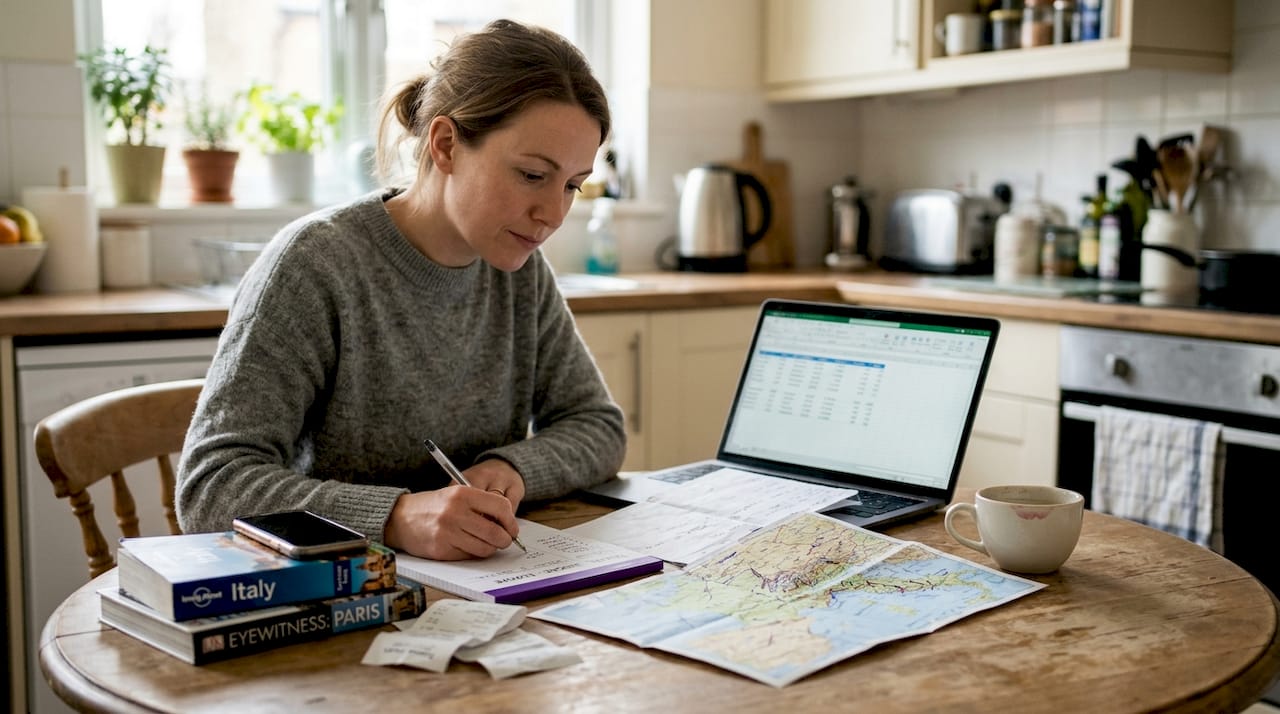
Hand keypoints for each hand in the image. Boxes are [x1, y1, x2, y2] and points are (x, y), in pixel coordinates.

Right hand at [383, 459, 524, 559]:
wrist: (400, 517)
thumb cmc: (433, 506)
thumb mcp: (456, 494)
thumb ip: (481, 505)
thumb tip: (507, 523)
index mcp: (463, 493)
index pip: (501, 507)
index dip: (511, 520)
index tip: (511, 527)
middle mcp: (456, 512)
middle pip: (496, 532)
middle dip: (505, 540)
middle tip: (504, 540)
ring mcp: (448, 532)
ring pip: (485, 548)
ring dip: (490, 549)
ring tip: (485, 543)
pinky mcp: (441, 550)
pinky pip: (468, 556)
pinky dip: (472, 554)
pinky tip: (466, 546)